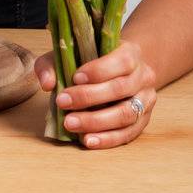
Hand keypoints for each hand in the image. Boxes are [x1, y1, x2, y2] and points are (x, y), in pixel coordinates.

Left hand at [32, 38, 156, 148]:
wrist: (122, 72)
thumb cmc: (93, 61)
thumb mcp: (72, 53)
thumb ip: (53, 63)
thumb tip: (46, 84)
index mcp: (131, 52)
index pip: (121, 60)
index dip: (99, 70)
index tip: (74, 77)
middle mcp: (143, 76)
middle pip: (120, 88)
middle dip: (89, 98)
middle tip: (63, 103)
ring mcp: (146, 100)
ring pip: (125, 114)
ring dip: (96, 122)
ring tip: (71, 124)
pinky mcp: (142, 122)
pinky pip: (127, 134)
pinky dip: (107, 139)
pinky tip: (87, 140)